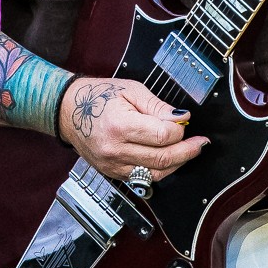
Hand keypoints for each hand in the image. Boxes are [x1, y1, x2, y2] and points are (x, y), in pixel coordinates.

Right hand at [58, 76, 205, 184]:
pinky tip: (168, 158)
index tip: (184, 122)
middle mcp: (115, 149)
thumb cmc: (96, 96)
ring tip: (187, 151)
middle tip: (199, 143)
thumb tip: (181, 118)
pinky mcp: (112, 173)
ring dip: (177, 163)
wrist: (67, 110)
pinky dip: (159, 169)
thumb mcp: (130, 90)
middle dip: (187, 151)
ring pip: (156, 173)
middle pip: (163, 158)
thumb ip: (157, 106)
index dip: (180, 130)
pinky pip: (143, 178)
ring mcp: (112, 165)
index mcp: (119, 125)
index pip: (162, 136)